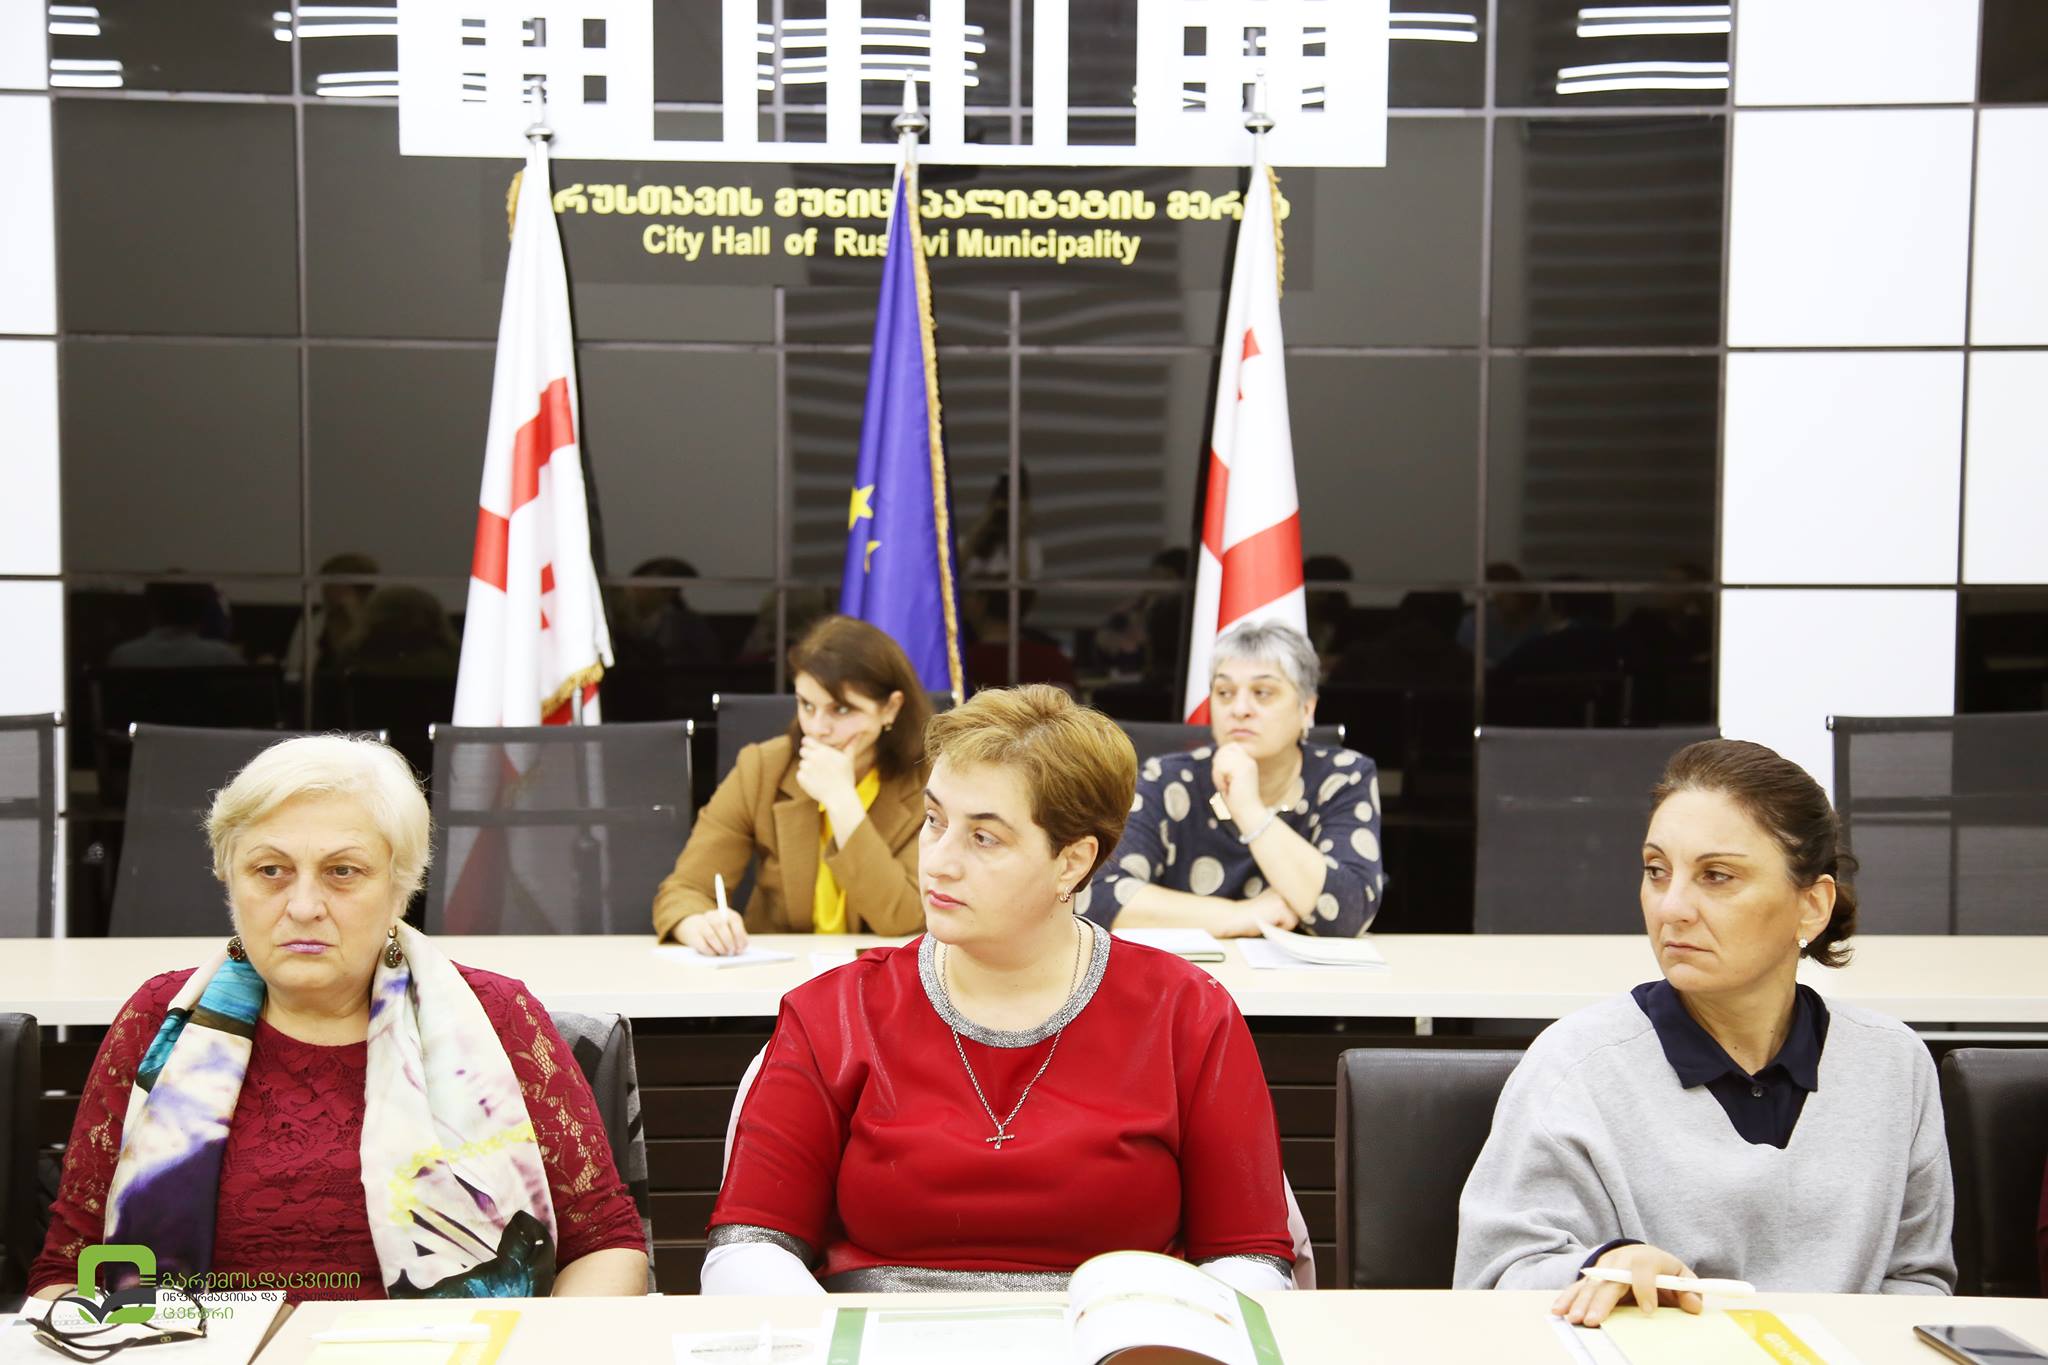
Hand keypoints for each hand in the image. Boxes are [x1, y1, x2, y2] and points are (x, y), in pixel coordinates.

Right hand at [679, 909, 748, 956]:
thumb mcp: (730, 932)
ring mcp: (700, 924)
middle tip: (733, 952)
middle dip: (729, 941)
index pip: (734, 919)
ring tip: (725, 953)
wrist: (695, 928)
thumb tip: (741, 949)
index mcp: (725, 913)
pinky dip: (710, 952)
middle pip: (720, 925)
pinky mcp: (693, 935)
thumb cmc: (719, 933)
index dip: (739, 934)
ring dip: (720, 947)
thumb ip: (737, 939)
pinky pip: (702, 944)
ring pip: (711, 935)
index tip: (742, 947)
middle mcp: (712, 915)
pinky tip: (715, 955)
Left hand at [794, 737, 858, 806]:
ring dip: (808, 768)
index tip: (812, 749)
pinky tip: (815, 783)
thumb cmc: (845, 779)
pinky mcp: (801, 778)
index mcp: (824, 751)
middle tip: (818, 765)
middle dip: (808, 756)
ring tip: (819, 776)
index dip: (808, 744)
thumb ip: (850, 746)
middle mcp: (814, 757)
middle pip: (802, 751)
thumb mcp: (848, 760)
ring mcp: (807, 768)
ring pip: (802, 763)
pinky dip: (805, 779)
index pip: (806, 740)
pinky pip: (799, 774)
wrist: (840, 798)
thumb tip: (859, 734)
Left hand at [1210, 742, 1262, 825]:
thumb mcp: (1229, 779)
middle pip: (1223, 750)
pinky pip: (1220, 767)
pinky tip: (1226, 788)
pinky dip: (1218, 778)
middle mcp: (1249, 760)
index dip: (1220, 758)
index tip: (1223, 776)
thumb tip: (1216, 757)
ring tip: (1224, 786)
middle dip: (1217, 765)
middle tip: (1223, 783)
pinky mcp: (1242, 769)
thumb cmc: (1237, 801)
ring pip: (1221, 758)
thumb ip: (1225, 766)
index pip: (1229, 747)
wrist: (1248, 814)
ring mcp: (1247, 763)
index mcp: (1248, 761)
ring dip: (1217, 774)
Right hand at [1213, 888, 1299, 937]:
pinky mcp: (1281, 907)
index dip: (1291, 912)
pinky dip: (1280, 928)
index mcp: (1281, 887)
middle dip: (1287, 919)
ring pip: (1295, 918)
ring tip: (1268, 920)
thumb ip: (1285, 905)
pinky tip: (1268, 922)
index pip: (1298, 903)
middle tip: (1269, 918)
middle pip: (1298, 911)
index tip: (1276, 914)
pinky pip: (1290, 924)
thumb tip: (1306, 914)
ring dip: (1284, 924)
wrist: (1236, 917)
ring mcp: (1282, 897)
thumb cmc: (1252, 916)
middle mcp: (1283, 888)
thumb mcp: (1270, 905)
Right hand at [1552, 1243, 1702, 1326]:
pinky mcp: (1592, 1276)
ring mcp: (1603, 1267)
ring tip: (1576, 1319)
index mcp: (1647, 1258)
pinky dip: (1567, 1298)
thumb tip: (1693, 1305)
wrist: (1639, 1255)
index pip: (1644, 1269)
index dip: (1645, 1288)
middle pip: (1610, 1278)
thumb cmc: (1662, 1271)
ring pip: (1591, 1283)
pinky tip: (1559, 1309)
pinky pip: (1578, 1286)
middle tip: (1594, 1320)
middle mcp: (1621, 1260)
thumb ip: (1689, 1290)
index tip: (1648, 1310)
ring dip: (1581, 1302)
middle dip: (1601, 1300)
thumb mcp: (1681, 1276)